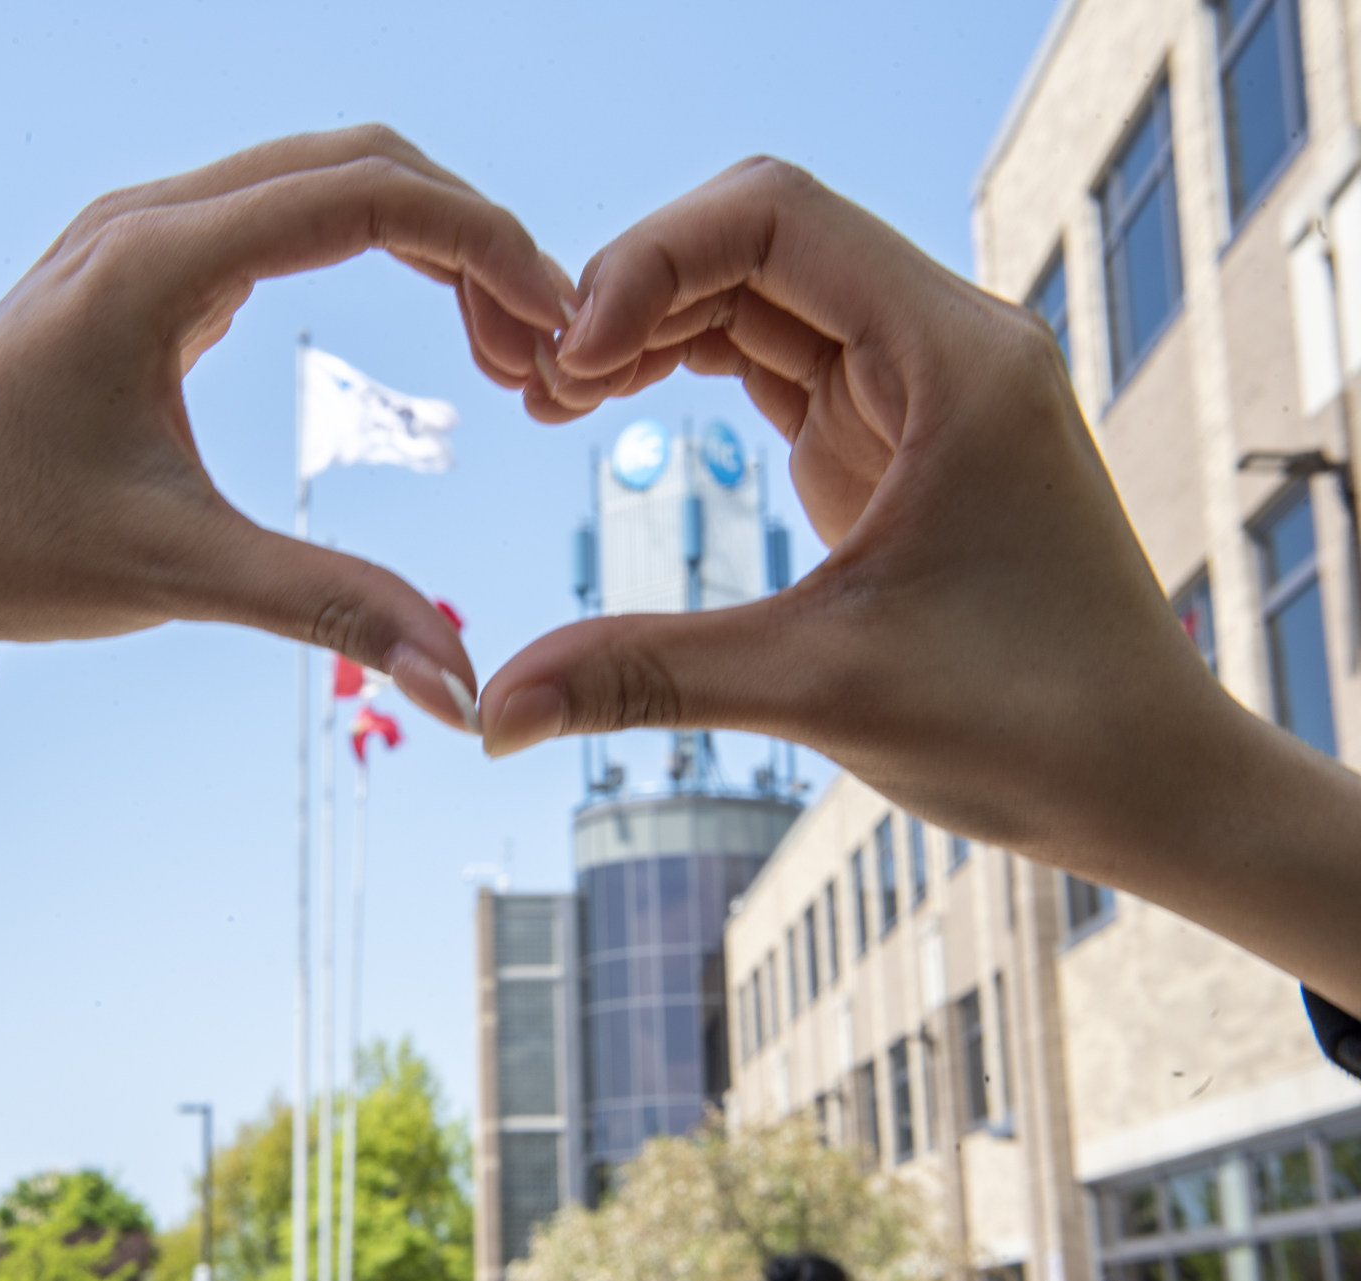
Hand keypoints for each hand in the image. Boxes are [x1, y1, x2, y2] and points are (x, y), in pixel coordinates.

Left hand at [0, 126, 576, 731]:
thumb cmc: (7, 549)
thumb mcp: (180, 574)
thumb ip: (335, 609)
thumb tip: (464, 689)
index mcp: (154, 262)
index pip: (366, 193)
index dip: (484, 244)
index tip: (556, 321)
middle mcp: (145, 217)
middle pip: (357, 160)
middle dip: (470, 234)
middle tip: (543, 338)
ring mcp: (134, 231)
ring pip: (319, 176)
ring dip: (421, 234)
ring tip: (495, 334)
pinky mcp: (132, 265)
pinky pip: (274, 213)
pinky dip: (362, 244)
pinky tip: (408, 318)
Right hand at [482, 158, 1360, 1011]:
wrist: (1147, 781)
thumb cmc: (1035, 724)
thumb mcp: (822, 687)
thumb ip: (648, 676)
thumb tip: (490, 713)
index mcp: (954, 358)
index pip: (776, 218)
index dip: (650, 261)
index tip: (571, 361)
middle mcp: (942, 345)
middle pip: (755, 239)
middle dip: (633, 288)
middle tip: (536, 385)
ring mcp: (916, 389)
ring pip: (758, 295)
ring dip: (651, 326)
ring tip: (554, 399)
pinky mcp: (890, 440)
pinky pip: (772, 360)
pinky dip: (687, 368)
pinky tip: (614, 407)